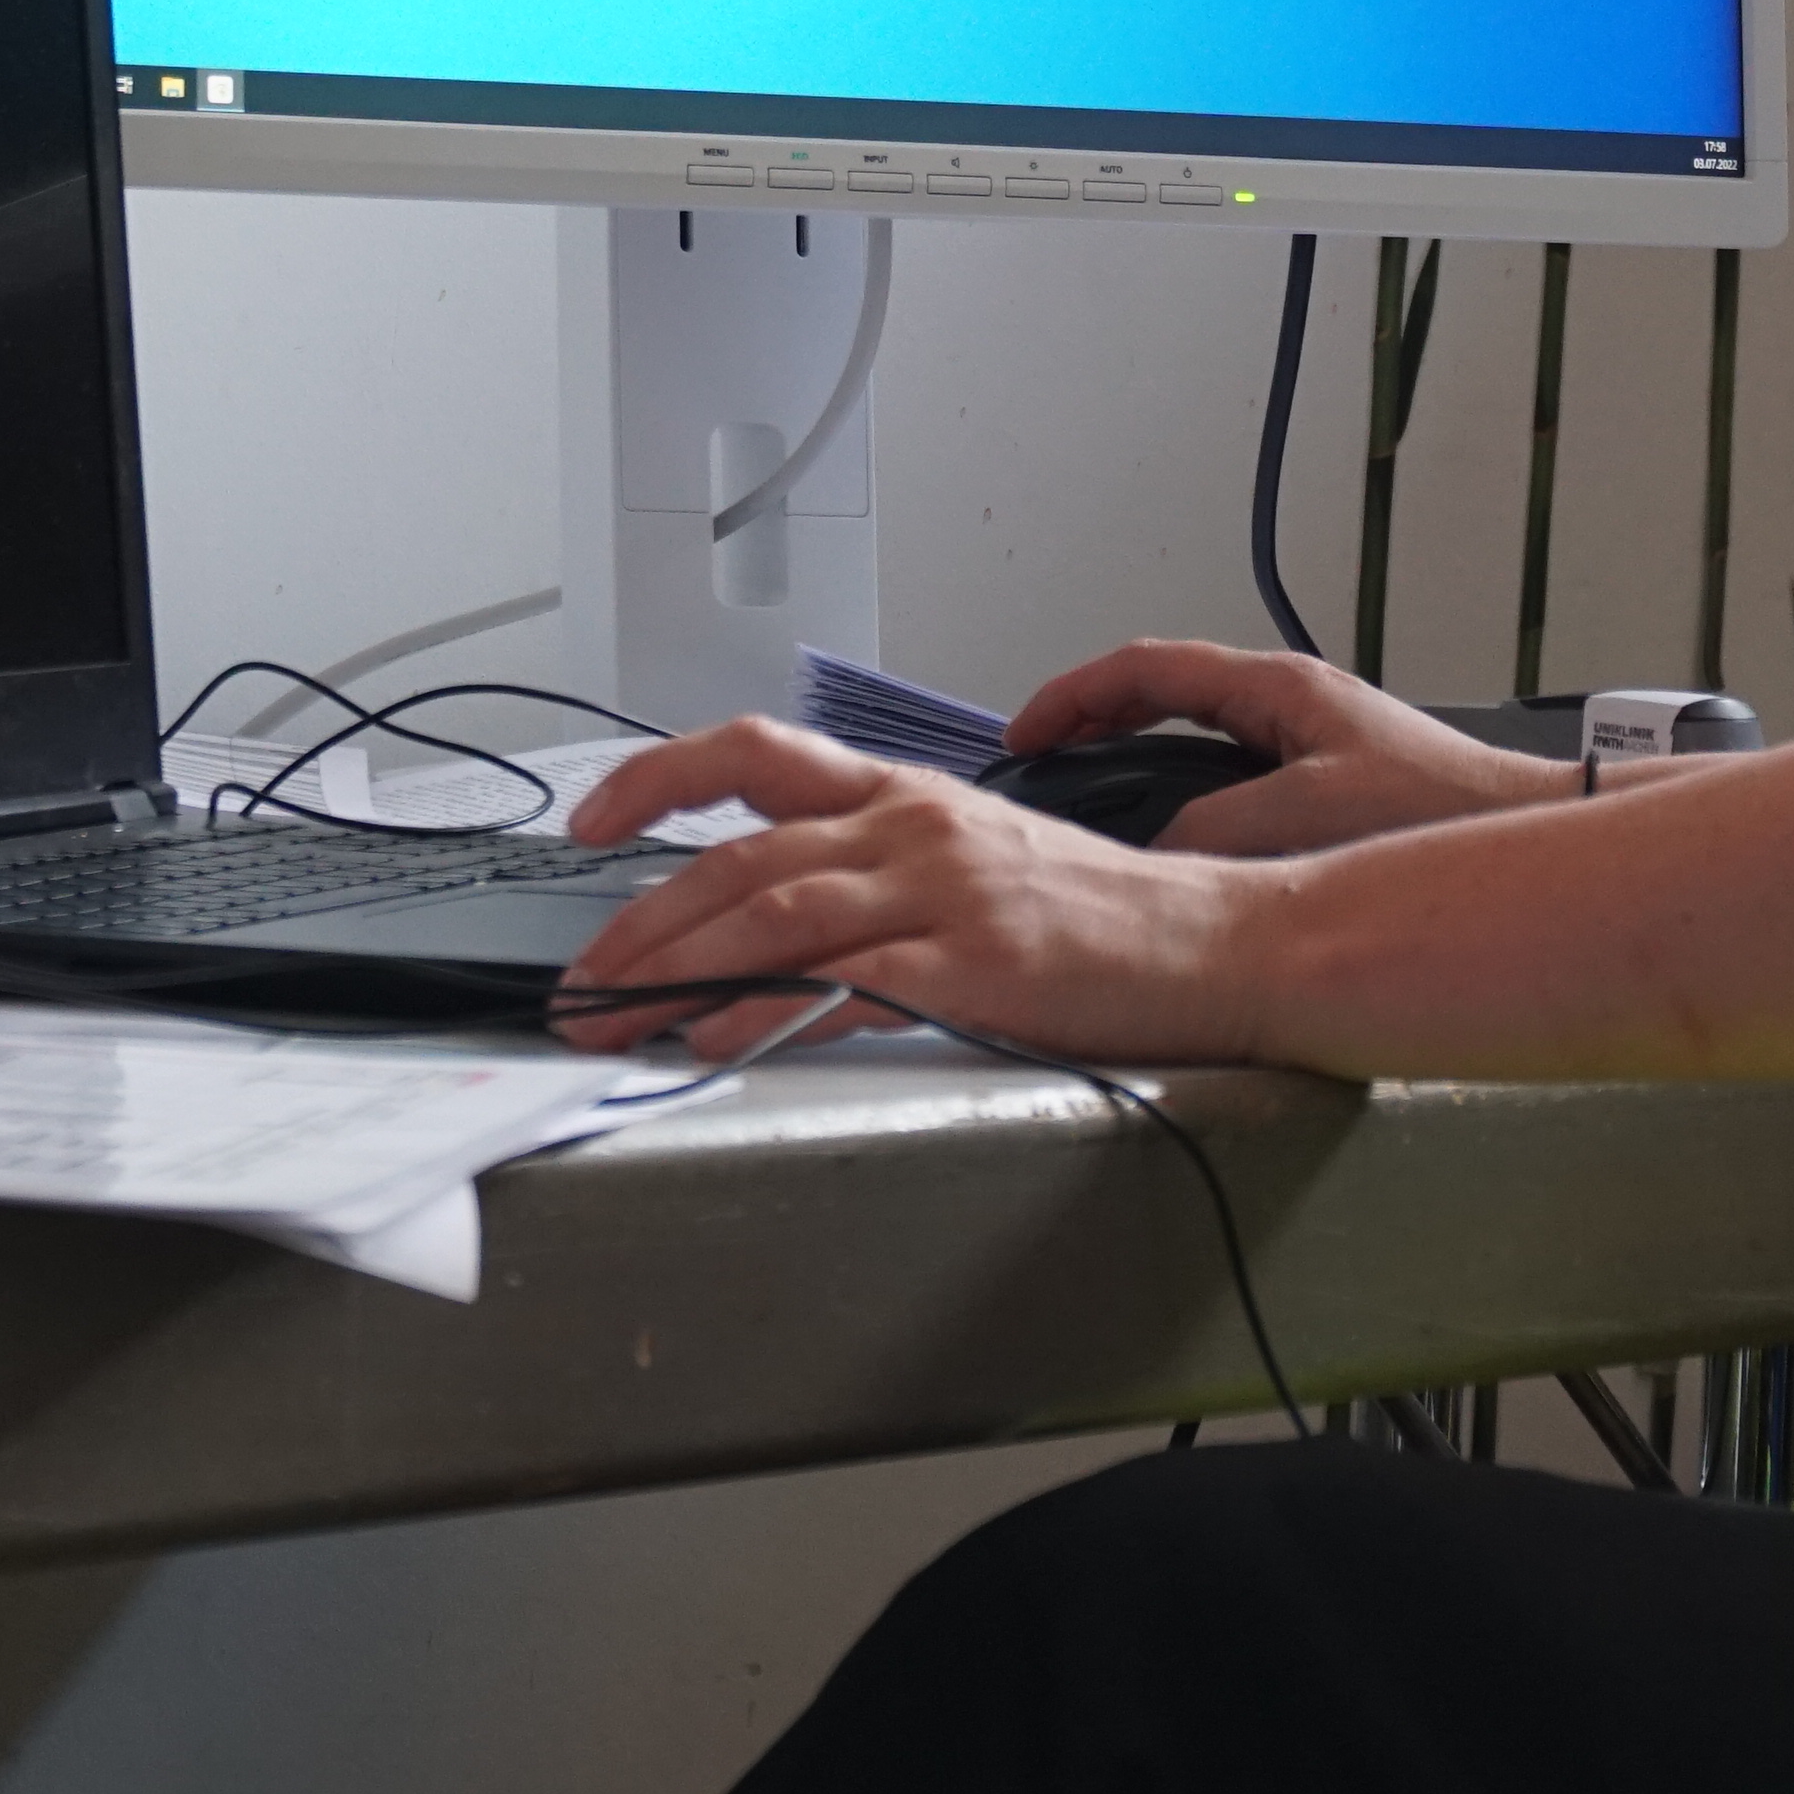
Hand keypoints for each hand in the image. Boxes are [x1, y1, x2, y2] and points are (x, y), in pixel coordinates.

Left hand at [550, 720, 1279, 1066]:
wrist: (1214, 941)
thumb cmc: (1102, 919)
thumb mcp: (978, 861)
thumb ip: (881, 875)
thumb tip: (775, 921)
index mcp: (903, 795)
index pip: (754, 754)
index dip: (656, 780)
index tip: (587, 821)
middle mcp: (909, 827)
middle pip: (735, 858)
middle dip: (635, 924)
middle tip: (579, 983)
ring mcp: (937, 893)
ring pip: (766, 914)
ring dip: (668, 972)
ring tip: (610, 1020)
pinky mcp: (965, 965)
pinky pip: (834, 986)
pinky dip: (756, 1014)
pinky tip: (709, 1039)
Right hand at [994, 641, 1565, 856]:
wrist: (1528, 831)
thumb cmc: (1441, 811)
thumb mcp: (1304, 817)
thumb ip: (1213, 832)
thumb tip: (1153, 858)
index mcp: (1277, 689)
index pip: (1146, 670)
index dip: (1073, 698)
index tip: (1025, 734)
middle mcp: (1290, 706)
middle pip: (1163, 698)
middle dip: (1093, 726)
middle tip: (1041, 766)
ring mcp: (1308, 744)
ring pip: (1194, 743)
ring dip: (1138, 766)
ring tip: (1090, 805)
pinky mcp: (1327, 788)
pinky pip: (1227, 782)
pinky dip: (1182, 803)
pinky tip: (1174, 852)